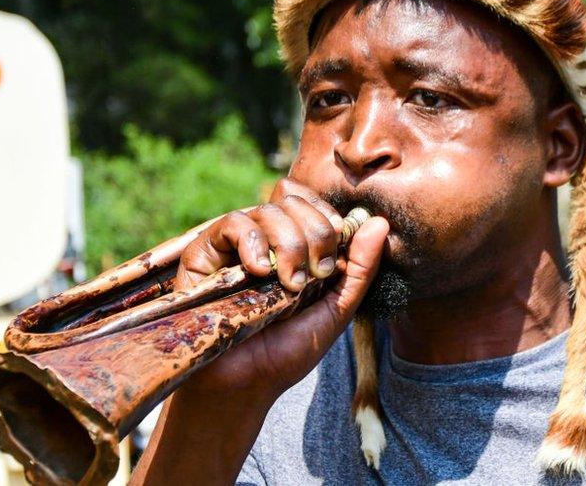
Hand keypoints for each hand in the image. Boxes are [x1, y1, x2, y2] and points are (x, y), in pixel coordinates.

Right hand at [172, 178, 388, 402]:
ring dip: (288, 243)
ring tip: (288, 283)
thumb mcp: (336, 310)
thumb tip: (380, 223)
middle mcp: (265, 241)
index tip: (332, 262)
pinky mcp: (205, 252)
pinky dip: (252, 242)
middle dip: (313, 234)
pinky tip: (259, 272)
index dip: (328, 220)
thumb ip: (360, 269)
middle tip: (313, 276)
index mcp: (296, 248)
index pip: (314, 205)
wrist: (244, 384)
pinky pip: (232, 223)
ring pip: (268, 210)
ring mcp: (235, 245)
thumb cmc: (287, 352)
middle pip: (294, 201)